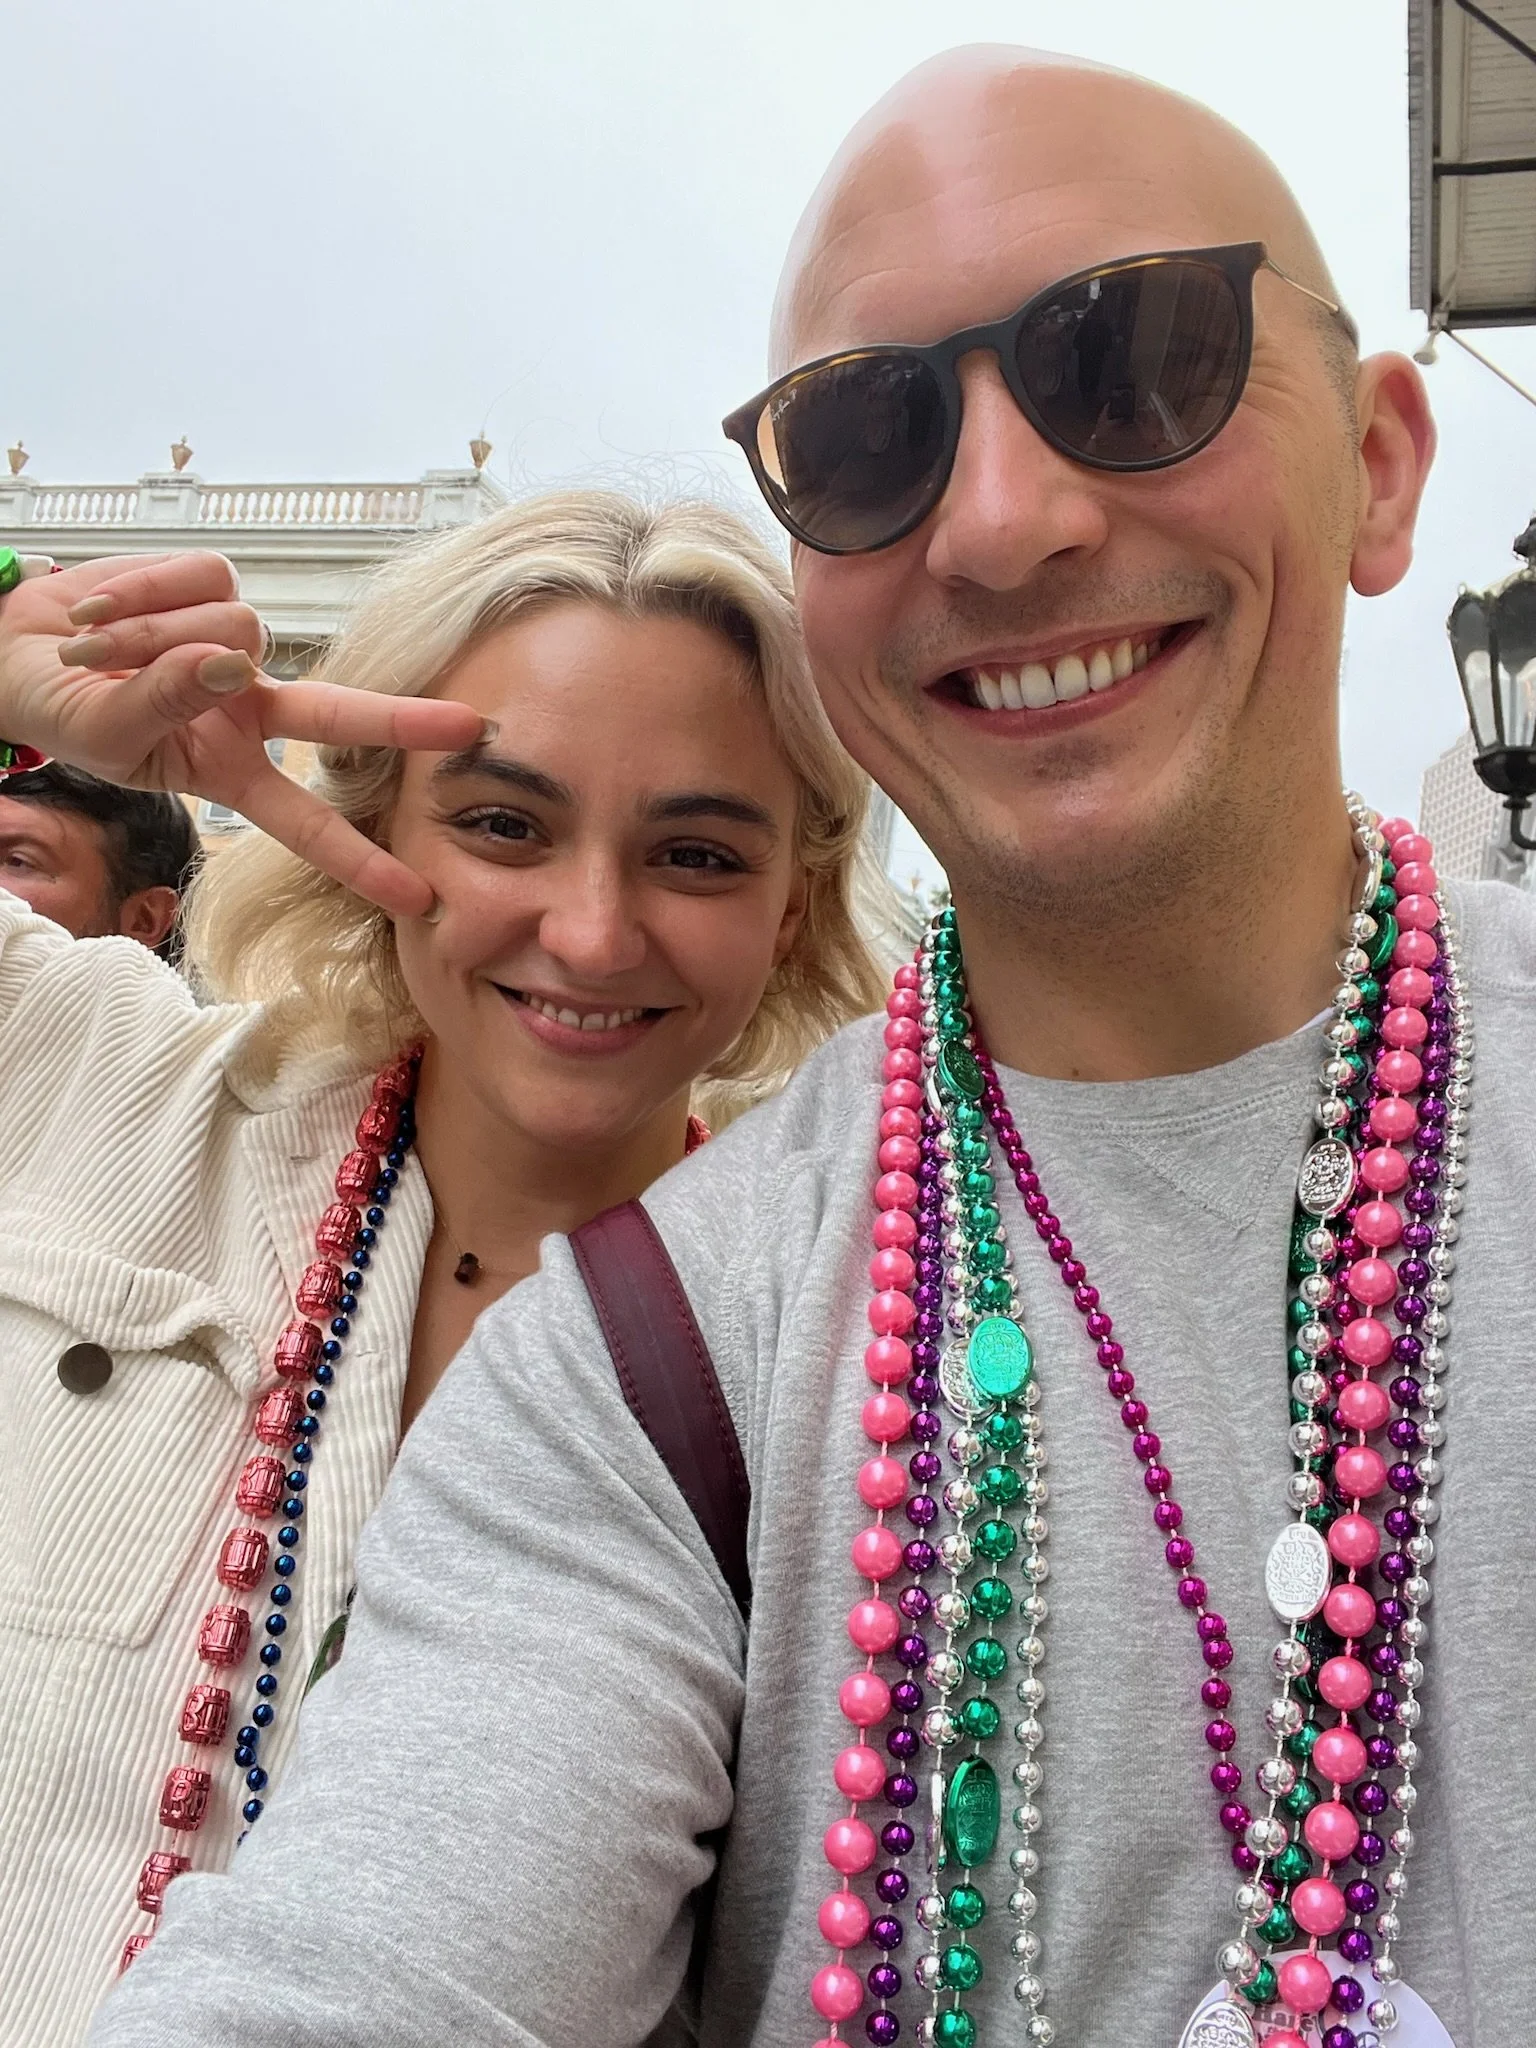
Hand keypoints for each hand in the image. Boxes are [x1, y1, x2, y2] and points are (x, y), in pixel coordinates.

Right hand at [0, 551, 483, 917]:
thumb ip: (165, 703)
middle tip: (471, 728)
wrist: (18, 648)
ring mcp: (239, 647)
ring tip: (97, 647)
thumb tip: (231, 665)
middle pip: (337, 715)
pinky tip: (105, 608)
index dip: (359, 860)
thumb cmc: (65, 710)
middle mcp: (250, 709)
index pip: (305, 824)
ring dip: (152, 636)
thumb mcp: (107, 732)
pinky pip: (203, 581)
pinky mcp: (217, 584)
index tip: (418, 895)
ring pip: (234, 632)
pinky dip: (145, 591)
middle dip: (402, 721)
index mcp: (231, 771)